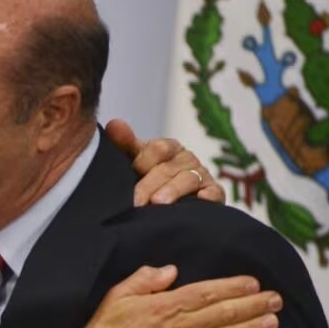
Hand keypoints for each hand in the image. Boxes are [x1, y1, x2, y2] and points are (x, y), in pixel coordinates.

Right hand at [47, 265, 280, 327]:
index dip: (234, 287)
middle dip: (254, 305)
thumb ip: (145, 279)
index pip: (208, 292)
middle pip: (224, 313)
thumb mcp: (119, 294)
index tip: (254, 283)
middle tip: (276, 300)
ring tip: (273, 322)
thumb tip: (171, 270)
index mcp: (166, 305)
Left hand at [105, 118, 224, 205]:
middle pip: (169, 168)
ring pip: (188, 180)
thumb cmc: (149, 177)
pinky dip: (209, 195)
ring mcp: (201, 175)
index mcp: (168, 148)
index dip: (145, 160)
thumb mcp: (135, 160)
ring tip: (158, 203)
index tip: (135, 170)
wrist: (170, 202)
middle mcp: (186, 159)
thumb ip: (125, 143)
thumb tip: (114, 124)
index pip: (159, 148)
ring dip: (173, 190)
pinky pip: (214, 192)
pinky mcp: (214, 193)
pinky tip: (201, 199)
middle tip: (136, 200)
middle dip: (150, 184)